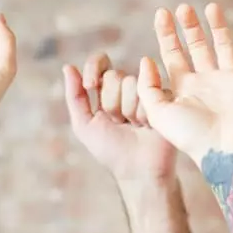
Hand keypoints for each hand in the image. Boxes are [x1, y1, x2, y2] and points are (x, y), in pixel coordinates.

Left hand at [63, 53, 175, 183]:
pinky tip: (148, 126)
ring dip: (129, 110)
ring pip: (131, 82)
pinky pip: (150, 91)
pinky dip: (144, 113)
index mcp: (107, 91)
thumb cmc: (111, 151)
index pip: (101, 62)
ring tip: (135, 126)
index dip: (94, 67)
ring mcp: (146, 91)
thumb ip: (75, 97)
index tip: (90, 86)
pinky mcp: (164, 97)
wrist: (138, 169)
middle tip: (119, 122)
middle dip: (111, 102)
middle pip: (114, 75)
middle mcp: (127, 88)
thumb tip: (68, 67)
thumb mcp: (84, 125)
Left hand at [137, 3, 232, 162]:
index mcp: (185, 87)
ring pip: (224, 46)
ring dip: (218, 27)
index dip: (167, 34)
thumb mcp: (158, 113)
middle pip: (197, 46)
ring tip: (210, 7)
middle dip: (190, 27)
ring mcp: (231, 82)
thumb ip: (148, 87)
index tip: (161, 13)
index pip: (173, 54)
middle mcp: (207, 81)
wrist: (223, 151)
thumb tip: (145, 59)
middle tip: (182, 8)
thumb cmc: (190, 137)